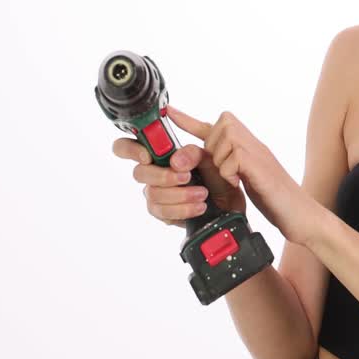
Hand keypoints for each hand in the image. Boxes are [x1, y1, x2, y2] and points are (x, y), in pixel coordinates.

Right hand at [111, 136, 245, 228]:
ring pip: (153, 194)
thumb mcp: (209, 157)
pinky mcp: (162, 212)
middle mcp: (152, 172)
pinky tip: (199, 206)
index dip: (130, 149)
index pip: (127, 146)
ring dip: (180, 194)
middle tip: (187, 177)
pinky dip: (184, 209)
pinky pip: (162, 212)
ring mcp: (155, 193)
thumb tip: (175, 161)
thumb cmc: (216, 174)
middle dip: (164, 176)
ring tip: (202, 193)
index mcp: (159, 153)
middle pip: (139, 173)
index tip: (148, 155)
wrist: (230, 200)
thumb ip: (192, 153)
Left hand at [166, 105, 325, 246]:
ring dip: (221, 161)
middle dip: (212, 148)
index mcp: (246, 147)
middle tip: (222, 171)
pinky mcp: (260, 165)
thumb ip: (226, 168)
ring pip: (225, 139)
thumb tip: (203, 162)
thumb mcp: (243, 180)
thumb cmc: (274, 199)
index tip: (168, 111)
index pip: (213, 127)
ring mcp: (258, 152)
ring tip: (232, 180)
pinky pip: (234, 156)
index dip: (189, 120)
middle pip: (220, 127)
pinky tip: (238, 184)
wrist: (301, 214)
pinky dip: (230, 172)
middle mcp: (252, 144)